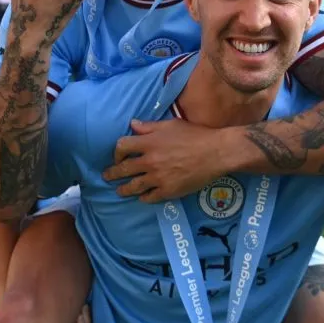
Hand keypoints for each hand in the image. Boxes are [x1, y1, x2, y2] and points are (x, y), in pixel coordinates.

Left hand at [104, 119, 230, 202]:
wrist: (216, 152)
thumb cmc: (195, 135)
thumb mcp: (171, 125)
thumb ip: (149, 127)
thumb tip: (132, 125)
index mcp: (149, 143)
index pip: (122, 146)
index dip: (117, 152)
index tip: (118, 156)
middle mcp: (150, 161)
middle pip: (123, 169)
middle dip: (112, 174)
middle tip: (107, 177)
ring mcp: (158, 178)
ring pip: (134, 186)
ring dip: (124, 189)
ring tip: (120, 191)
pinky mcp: (168, 191)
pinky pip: (150, 197)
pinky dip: (143, 197)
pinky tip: (142, 197)